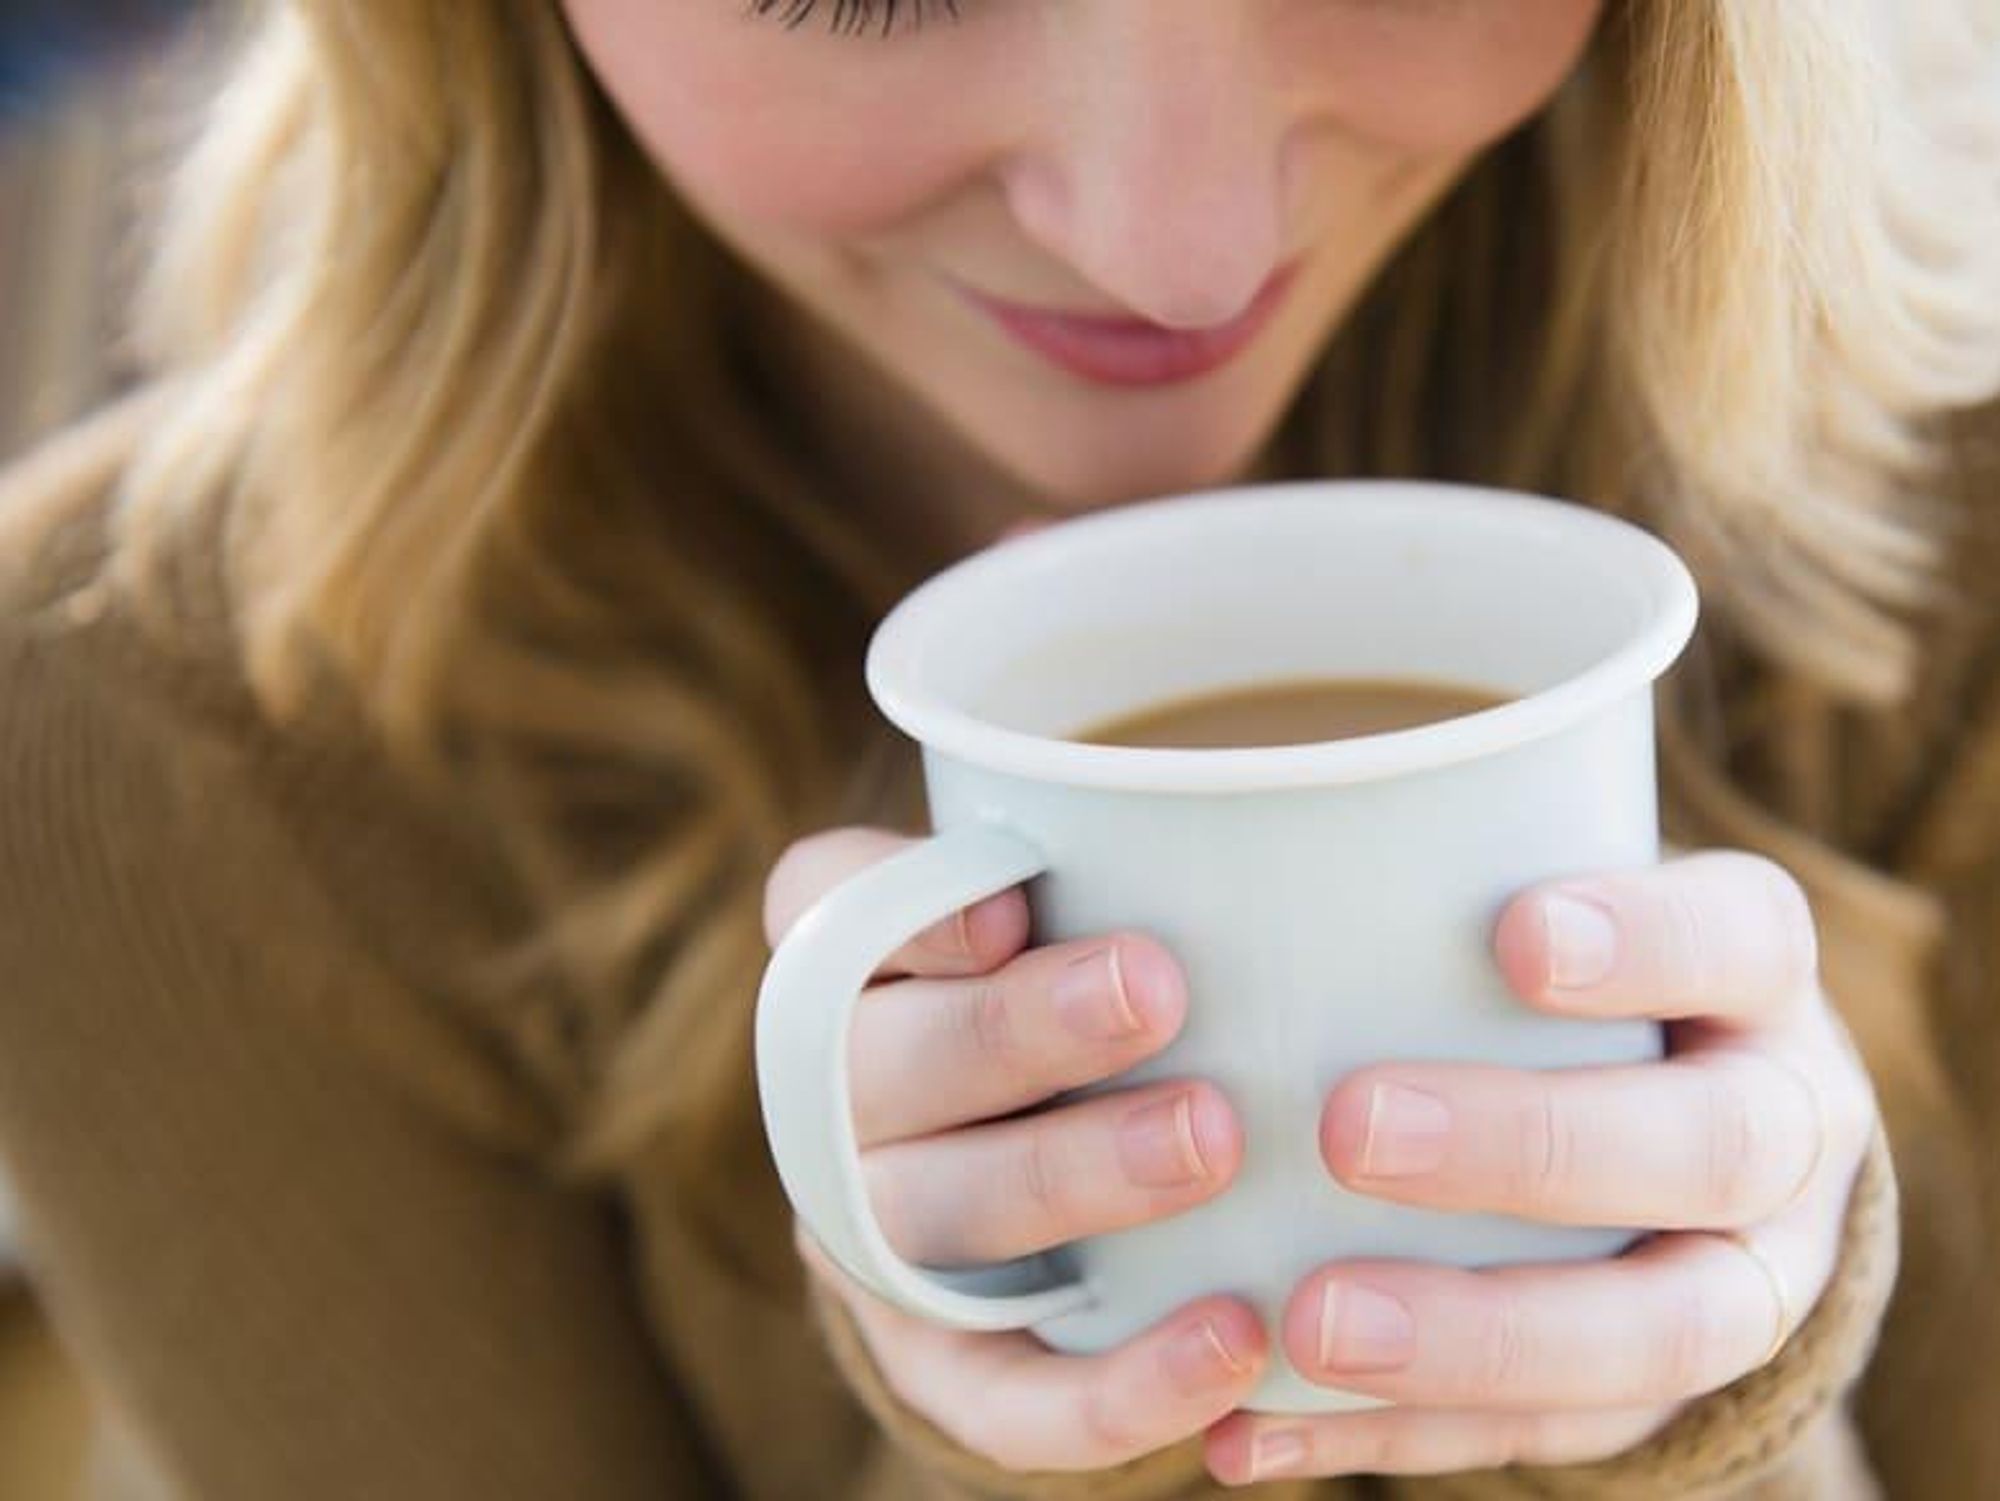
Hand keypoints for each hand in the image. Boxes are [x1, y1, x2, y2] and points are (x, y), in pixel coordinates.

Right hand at [764, 827, 1271, 1472]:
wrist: (1037, 1196)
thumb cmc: (1086, 1003)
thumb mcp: (1079, 914)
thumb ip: (1117, 866)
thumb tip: (1257, 830)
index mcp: (853, 961)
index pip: (826, 904)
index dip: (906, 909)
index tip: (1015, 903)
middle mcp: (835, 1099)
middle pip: (886, 1061)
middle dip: (1017, 1030)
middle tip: (1159, 992)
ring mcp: (872, 1238)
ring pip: (937, 1215)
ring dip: (1070, 1176)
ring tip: (1214, 1141)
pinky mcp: (933, 1365)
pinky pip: (1001, 1397)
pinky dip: (1112, 1387)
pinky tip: (1234, 1340)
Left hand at [1206, 850, 1878, 1484]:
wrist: (1681, 1117)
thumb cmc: (1562, 974)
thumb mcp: (1548, 890)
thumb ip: (1440, 872)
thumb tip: (1202, 842)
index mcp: (1757, 979)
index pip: (1740, 941)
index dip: (1648, 942)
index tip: (1516, 935)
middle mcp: (1784, 1129)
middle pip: (1710, 1148)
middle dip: (1533, 1146)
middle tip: (1352, 1128)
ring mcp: (1745, 1277)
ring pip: (1661, 1331)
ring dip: (1477, 1336)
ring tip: (1311, 1324)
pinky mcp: (1663, 1393)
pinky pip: (1553, 1434)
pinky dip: (1397, 1436)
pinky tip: (1261, 1424)